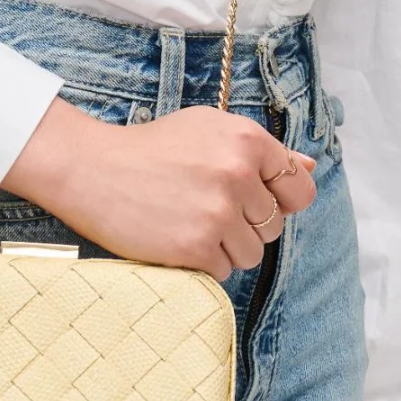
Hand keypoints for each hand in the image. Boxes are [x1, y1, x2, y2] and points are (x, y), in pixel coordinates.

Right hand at [1, 96, 317, 279]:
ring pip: (251, 253)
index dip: (283, 200)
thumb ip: (262, 151)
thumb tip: (308, 167)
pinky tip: (176, 237)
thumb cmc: (152, 148)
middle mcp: (238, 174)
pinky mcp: (196, 246)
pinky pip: (223, 270)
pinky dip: (202, 262)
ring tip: (189, 221)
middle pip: (273, 225)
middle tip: (205, 206)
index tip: (259, 202)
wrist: (92, 168)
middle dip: (246, 223)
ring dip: (225, 246)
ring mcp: (218, 212)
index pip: (299, 187)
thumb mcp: (208, 130)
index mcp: (246, 140)